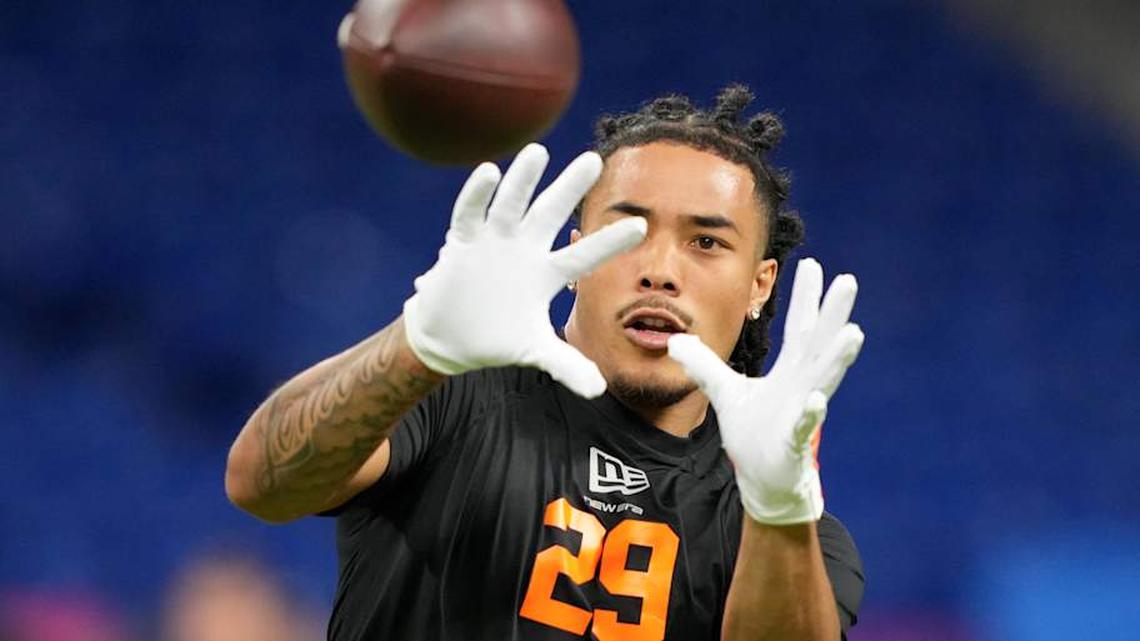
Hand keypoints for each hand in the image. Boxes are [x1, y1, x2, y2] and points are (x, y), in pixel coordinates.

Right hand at [403, 144, 646, 397]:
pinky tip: (489, 172)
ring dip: (523, 180)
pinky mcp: (463, 244)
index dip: (610, 242)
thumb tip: (600, 389)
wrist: (451, 338)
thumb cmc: (498, 338)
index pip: (584, 255)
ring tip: (538, 152)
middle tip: (593, 160)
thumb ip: (565, 365)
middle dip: (570, 189)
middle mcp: (525, 250)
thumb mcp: (535, 351)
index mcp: (547, 274)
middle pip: (551, 214)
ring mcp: (494, 243)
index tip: (641, 225)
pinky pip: (471, 215)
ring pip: (512, 205)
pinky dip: (477, 195)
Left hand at [667, 258, 864, 524]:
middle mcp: (803, 385)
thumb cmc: (753, 433)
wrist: (763, 478)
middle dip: (834, 313)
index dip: (805, 297)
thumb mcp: (724, 391)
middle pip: (820, 343)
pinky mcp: (794, 441)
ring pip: (823, 379)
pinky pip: (804, 425)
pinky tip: (815, 400)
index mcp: (791, 370)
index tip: (812, 264)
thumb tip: (676, 339)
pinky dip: (809, 413)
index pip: (800, 327)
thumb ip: (703, 364)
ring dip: (837, 357)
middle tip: (849, 281)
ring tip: (852, 332)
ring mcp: (802, 411)